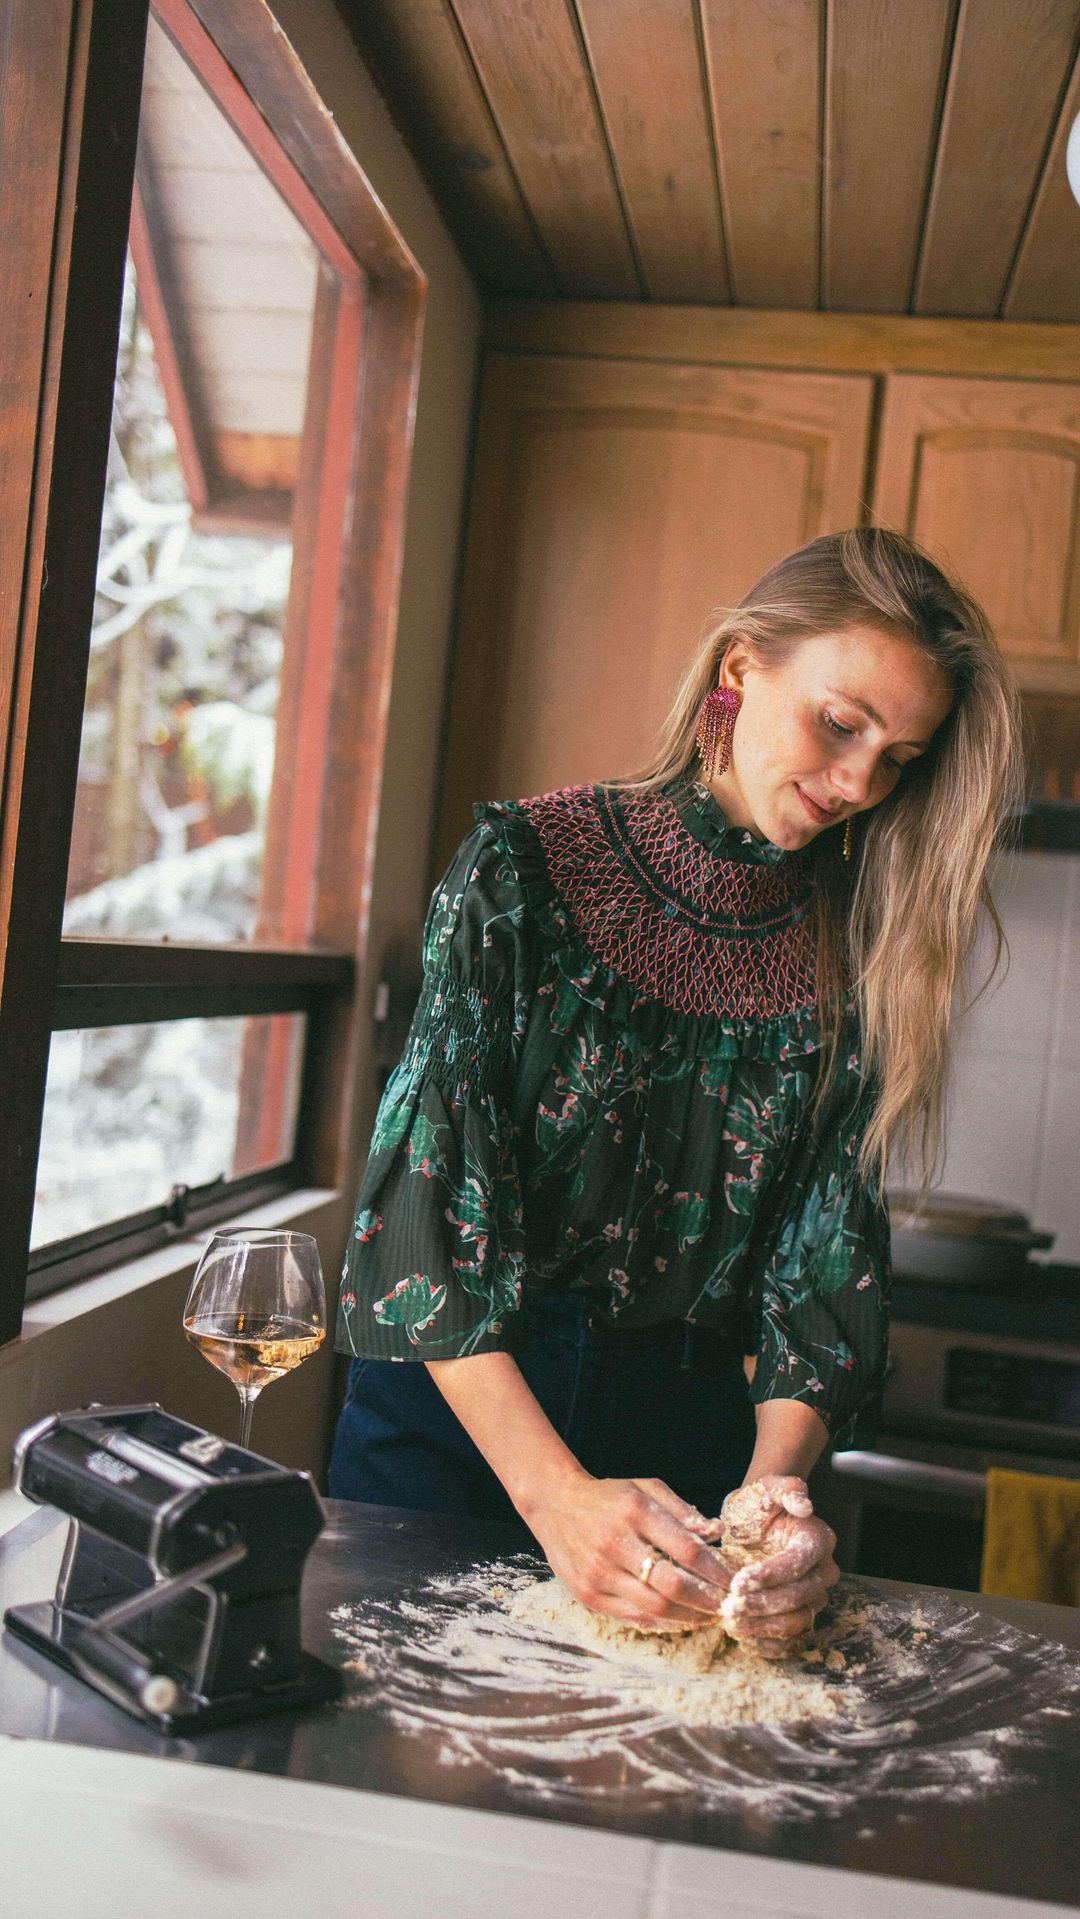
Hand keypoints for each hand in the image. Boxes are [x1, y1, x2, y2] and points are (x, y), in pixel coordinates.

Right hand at [528, 1471, 734, 1629]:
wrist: (555, 1504)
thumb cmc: (609, 1497)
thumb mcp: (646, 1487)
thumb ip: (683, 1510)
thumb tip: (717, 1532)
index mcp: (634, 1511)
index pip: (686, 1549)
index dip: (716, 1570)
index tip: (734, 1580)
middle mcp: (615, 1543)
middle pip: (672, 1586)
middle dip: (707, 1600)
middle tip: (726, 1604)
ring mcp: (599, 1573)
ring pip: (655, 1608)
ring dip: (688, 1616)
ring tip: (707, 1615)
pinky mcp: (588, 1595)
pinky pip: (633, 1617)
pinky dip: (662, 1621)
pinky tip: (678, 1617)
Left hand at [717, 1475, 838, 1658]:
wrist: (753, 1526)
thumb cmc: (758, 1507)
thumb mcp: (766, 1489)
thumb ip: (785, 1488)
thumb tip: (803, 1503)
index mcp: (818, 1540)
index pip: (798, 1563)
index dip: (769, 1575)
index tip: (739, 1581)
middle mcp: (823, 1572)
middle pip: (799, 1596)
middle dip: (763, 1604)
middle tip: (730, 1606)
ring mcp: (815, 1597)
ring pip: (798, 1621)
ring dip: (764, 1627)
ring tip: (732, 1623)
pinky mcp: (802, 1616)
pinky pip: (793, 1639)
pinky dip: (770, 1644)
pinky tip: (745, 1640)